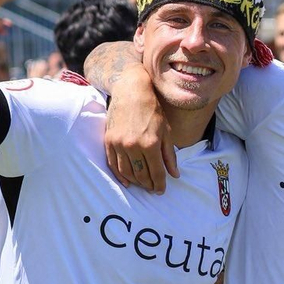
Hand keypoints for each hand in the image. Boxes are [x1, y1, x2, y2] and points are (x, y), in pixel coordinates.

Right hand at [103, 66, 176, 192]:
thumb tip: (175, 175)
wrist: (131, 92)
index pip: (156, 172)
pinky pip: (113, 164)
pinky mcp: (109, 141)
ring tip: (142, 185)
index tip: (161, 190)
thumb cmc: (152, 111)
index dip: (160, 184)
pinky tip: (127, 181)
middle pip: (141, 175)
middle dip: (148, 185)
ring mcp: (119, 144)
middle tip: (152, 189)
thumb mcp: (166, 132)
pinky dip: (120, 175)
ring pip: (126, 172)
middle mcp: (133, 146)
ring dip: (135, 182)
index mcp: (151, 144)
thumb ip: (169, 155)